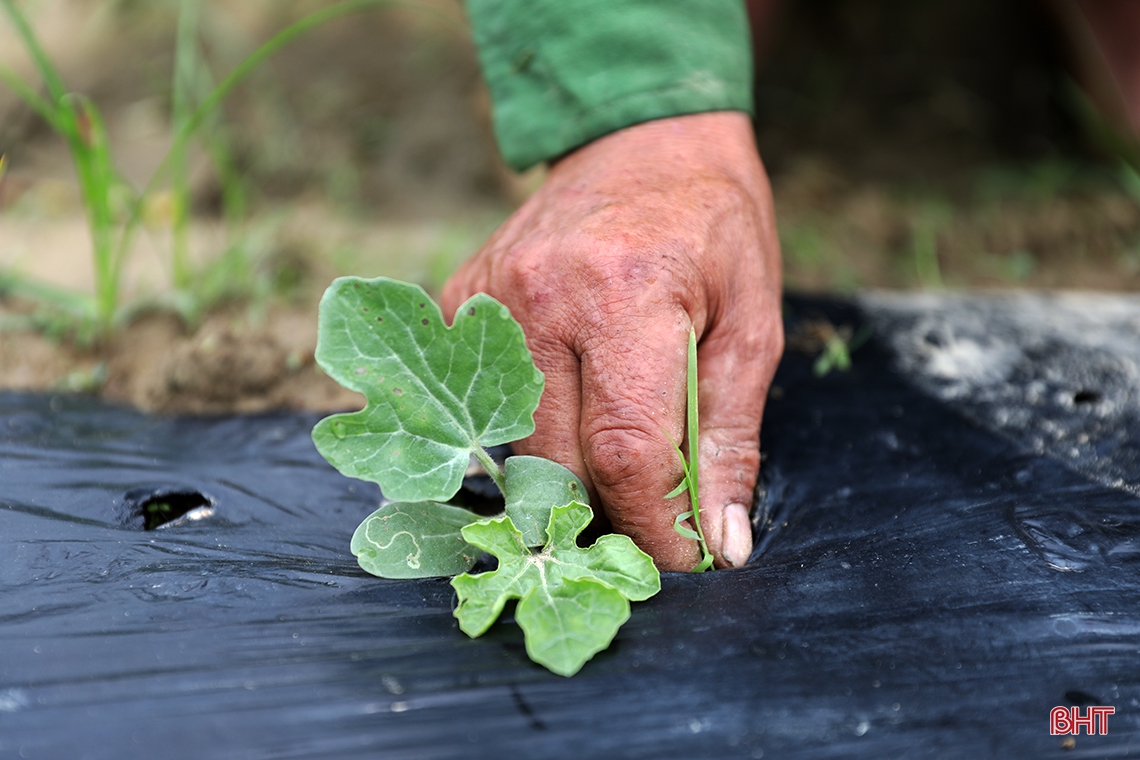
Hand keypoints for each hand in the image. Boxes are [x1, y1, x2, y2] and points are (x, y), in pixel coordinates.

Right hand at [442, 111, 782, 570]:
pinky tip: (571, 398)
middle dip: (609, 512)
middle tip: (651, 518)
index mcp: (625, 297)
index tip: (682, 558)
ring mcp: (487, 298)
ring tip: (616, 454)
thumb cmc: (713, 230)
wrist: (644, 144)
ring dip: (569, 473)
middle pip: (559, 462)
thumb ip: (730, 438)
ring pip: (517, 444)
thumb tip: (722, 541)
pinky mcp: (460, 302)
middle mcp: (540, 299)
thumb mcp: (751, 326)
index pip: (626, 452)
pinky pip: (488, 401)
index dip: (654, 526)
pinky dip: (532, 426)